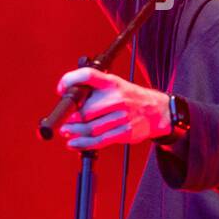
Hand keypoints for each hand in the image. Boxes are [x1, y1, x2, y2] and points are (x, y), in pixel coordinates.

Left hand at [56, 68, 172, 150]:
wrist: (157, 110)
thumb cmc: (130, 97)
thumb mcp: (115, 85)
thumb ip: (95, 89)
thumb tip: (69, 98)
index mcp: (111, 82)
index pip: (88, 75)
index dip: (70, 80)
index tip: (61, 90)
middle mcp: (116, 98)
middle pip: (86, 110)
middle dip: (71, 118)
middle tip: (64, 122)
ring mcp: (121, 116)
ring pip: (91, 128)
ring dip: (74, 132)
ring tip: (67, 132)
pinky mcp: (124, 132)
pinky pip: (99, 140)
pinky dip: (83, 144)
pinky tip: (74, 143)